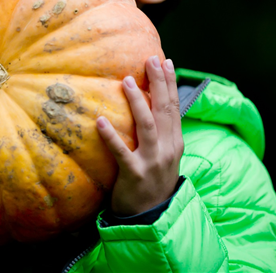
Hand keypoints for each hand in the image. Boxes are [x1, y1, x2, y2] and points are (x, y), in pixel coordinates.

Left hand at [97, 56, 182, 215]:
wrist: (152, 216)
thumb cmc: (152, 180)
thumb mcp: (163, 155)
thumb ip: (159, 132)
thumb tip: (149, 104)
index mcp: (175, 142)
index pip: (174, 107)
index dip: (170, 83)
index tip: (165, 61)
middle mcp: (168, 149)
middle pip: (164, 110)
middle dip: (158, 83)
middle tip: (149, 60)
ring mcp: (152, 162)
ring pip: (147, 126)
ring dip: (136, 102)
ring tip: (126, 81)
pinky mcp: (134, 175)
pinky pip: (121, 153)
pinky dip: (111, 136)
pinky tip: (100, 120)